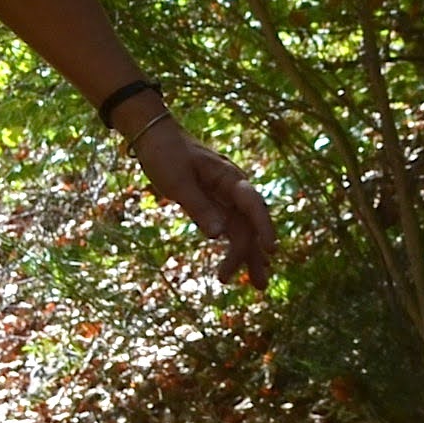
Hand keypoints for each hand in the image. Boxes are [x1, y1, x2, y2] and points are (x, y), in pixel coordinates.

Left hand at [129, 117, 275, 288]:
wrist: (153, 136)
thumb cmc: (165, 153)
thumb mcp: (177, 181)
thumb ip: (199, 207)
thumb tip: (218, 236)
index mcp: (229, 177)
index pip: (252, 204)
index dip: (263, 227)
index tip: (270, 249)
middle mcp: (233, 188)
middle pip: (250, 223)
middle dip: (256, 253)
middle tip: (259, 285)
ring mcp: (224, 197)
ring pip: (242, 230)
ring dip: (248, 256)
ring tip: (258, 286)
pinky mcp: (213, 204)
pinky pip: (229, 228)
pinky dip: (234, 246)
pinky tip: (238, 265)